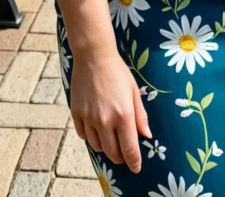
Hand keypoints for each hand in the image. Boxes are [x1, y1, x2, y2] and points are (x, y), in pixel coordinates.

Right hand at [70, 47, 151, 172]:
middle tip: (124, 155)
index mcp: (123, 115)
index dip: (134, 162)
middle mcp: (105, 120)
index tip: (136, 168)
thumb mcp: (134, 91)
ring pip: (97, 146)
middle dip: (120, 158)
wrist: (94, 56)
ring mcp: (89, 118)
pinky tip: (96, 129)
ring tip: (111, 139)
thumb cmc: (118, 71)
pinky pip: (83, 135)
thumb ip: (140, 116)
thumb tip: (147, 136)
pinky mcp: (76, 114)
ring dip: (105, 147)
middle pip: (112, 152)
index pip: (129, 149)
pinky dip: (91, 137)